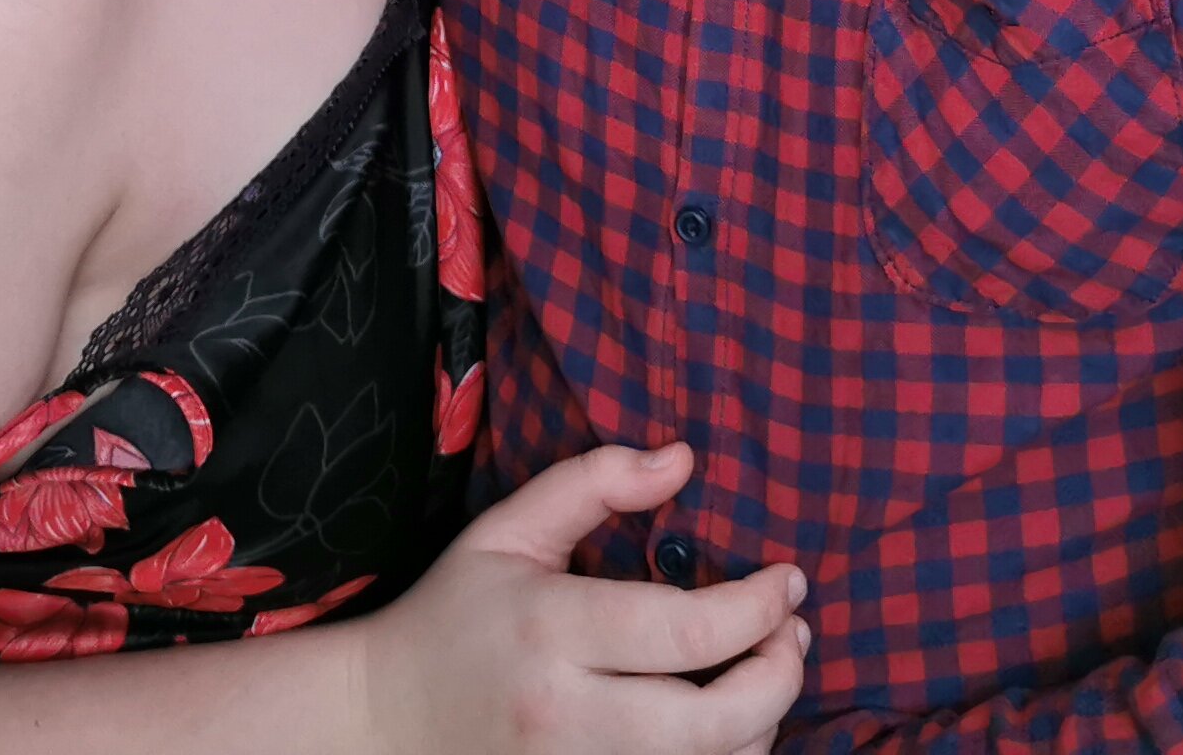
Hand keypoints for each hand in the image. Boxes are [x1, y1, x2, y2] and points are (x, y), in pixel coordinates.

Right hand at [351, 443, 808, 754]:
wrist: (387, 719)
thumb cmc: (456, 614)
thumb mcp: (507, 530)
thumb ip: (592, 481)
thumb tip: (684, 458)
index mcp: (548, 628)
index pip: (686, 632)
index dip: (759, 608)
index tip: (789, 580)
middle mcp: (566, 713)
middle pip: (714, 720)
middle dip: (780, 675)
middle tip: (795, 634)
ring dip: (762, 724)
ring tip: (768, 673)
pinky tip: (726, 724)